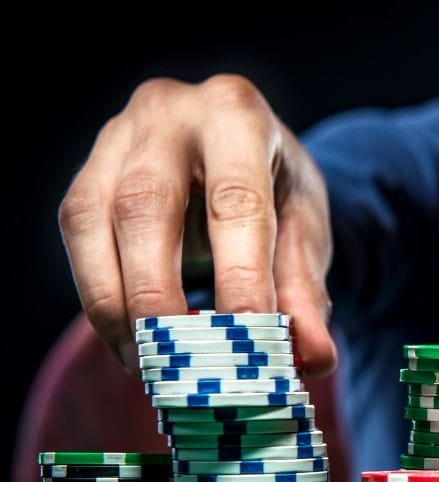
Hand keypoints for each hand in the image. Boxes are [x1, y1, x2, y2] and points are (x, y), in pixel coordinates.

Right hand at [58, 75, 335, 376]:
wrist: (238, 144)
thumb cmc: (274, 186)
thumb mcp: (304, 227)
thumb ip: (307, 291)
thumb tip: (315, 360)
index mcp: (237, 113)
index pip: (235, 201)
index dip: (239, 276)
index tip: (246, 341)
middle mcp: (168, 112)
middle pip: (146, 206)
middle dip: (158, 295)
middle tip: (179, 365)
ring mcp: (116, 137)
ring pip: (94, 222)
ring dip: (117, 306)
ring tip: (151, 368)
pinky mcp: (85, 172)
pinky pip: (79, 237)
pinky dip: (102, 299)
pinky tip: (130, 345)